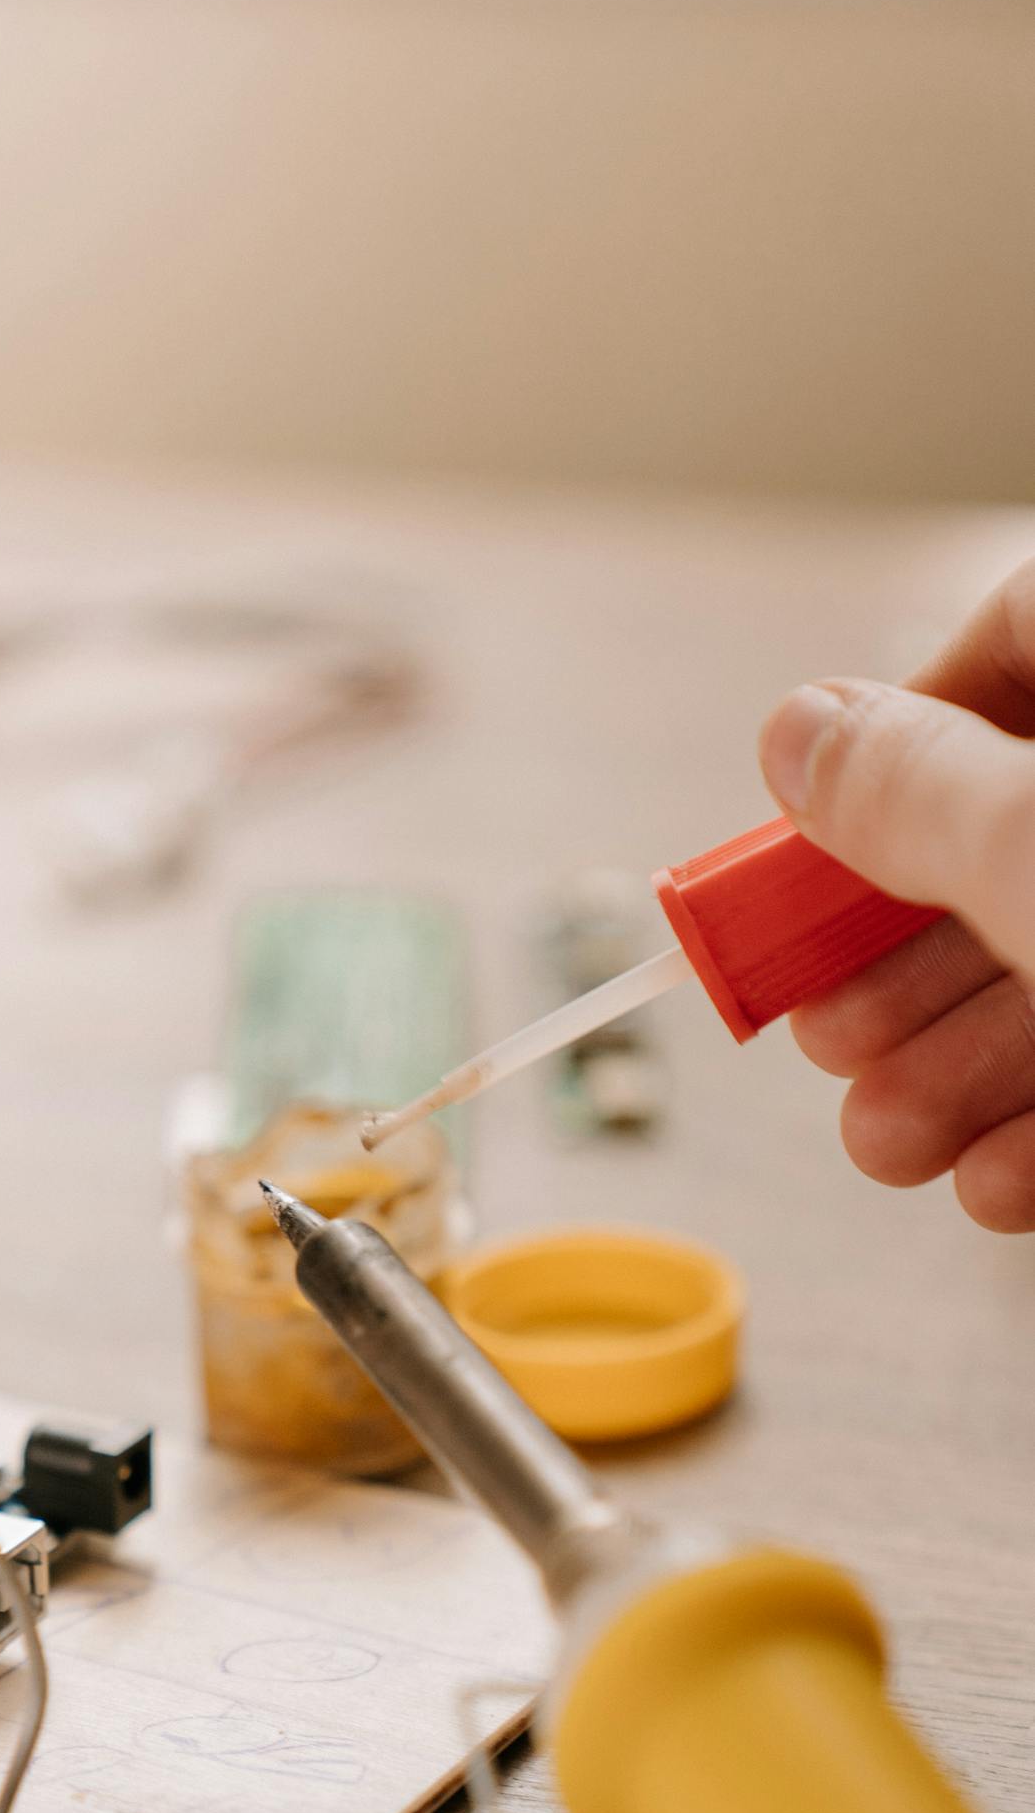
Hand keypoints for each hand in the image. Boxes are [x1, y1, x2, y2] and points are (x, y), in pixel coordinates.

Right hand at [760, 558, 1034, 1231]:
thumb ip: (908, 788)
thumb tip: (800, 732)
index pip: (1019, 632)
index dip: (903, 736)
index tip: (825, 840)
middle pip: (1020, 828)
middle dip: (903, 961)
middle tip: (831, 1031)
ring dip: (956, 1068)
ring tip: (889, 1142)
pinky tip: (997, 1180)